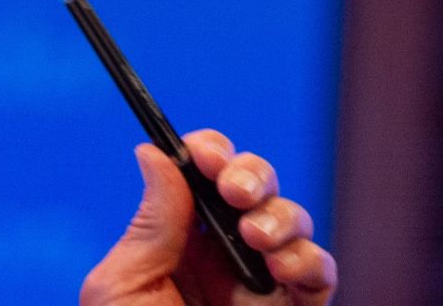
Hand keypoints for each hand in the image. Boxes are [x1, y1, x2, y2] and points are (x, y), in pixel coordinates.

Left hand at [80, 130, 336, 305]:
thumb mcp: (122, 290)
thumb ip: (149, 227)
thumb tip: (154, 153)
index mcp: (174, 241)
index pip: (199, 177)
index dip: (208, 154)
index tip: (204, 154)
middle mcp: (222, 255)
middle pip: (254, 186)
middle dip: (252, 174)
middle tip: (235, 191)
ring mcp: (263, 284)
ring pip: (291, 222)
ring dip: (282, 216)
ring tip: (259, 238)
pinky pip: (320, 273)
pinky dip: (311, 259)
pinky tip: (285, 267)